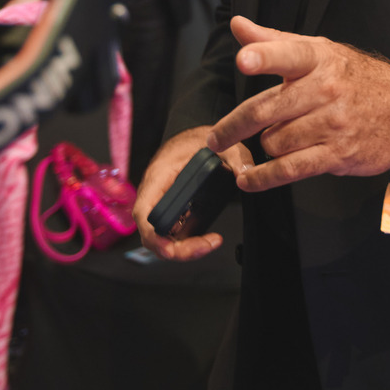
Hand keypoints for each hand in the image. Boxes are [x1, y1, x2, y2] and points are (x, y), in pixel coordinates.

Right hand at [133, 126, 252, 260]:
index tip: (174, 248)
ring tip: (211, 241)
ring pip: (162, 239)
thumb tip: (245, 174)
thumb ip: (236, 156)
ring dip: (185, 247)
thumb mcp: (221, 145)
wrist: (191, 140)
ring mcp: (160, 206)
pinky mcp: (170, 213)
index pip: (145, 214)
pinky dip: (187, 241)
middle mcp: (154, 196)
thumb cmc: (196, 141)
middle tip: (207, 245)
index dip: (155, 237)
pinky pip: (171, 234)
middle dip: (178, 249)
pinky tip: (206, 238)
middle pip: (153, 235)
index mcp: (158, 178)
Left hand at [205, 16, 389, 192]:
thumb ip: (273, 42)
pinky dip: (265, 177)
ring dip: (264, 145)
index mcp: (319, 59)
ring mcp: (332, 124)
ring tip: (271, 140)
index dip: (264, 57)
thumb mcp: (319, 51)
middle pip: (267, 108)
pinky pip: (291, 169)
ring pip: (275, 141)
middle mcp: (325, 89)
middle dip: (233, 126)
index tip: (244, 60)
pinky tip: (250, 179)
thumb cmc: (354, 78)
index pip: (288, 54)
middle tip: (216, 138)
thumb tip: (237, 25)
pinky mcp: (337, 154)